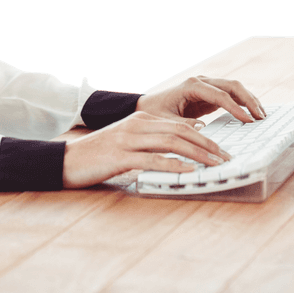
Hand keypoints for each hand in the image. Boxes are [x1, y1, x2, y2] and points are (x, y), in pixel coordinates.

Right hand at [62, 111, 232, 188]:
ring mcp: (128, 140)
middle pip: (181, 131)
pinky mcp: (120, 156)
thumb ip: (152, 143)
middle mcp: (137, 125)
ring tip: (215, 164)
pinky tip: (188, 172)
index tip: (222, 148)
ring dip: (198, 154)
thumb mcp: (128, 143)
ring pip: (172, 142)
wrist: (66, 161)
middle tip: (226, 157)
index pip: (180, 125)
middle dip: (208, 144)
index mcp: (141, 120)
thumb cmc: (99, 156)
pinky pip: (153, 160)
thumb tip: (182, 150)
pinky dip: (174, 165)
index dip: (204, 136)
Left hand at [135, 75, 265, 124]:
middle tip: (261, 117)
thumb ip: (185, 126)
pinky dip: (243, 103)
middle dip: (249, 100)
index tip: (248, 121)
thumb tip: (204, 131)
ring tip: (262, 116)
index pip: (220, 95)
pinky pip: (231, 95)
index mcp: (191, 85)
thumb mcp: (167, 122)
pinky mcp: (209, 94)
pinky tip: (252, 114)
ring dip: (249, 100)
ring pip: (234, 88)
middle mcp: (201, 81)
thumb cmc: (155, 113)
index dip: (236, 108)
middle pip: (232, 85)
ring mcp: (207, 85)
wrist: (147, 107)